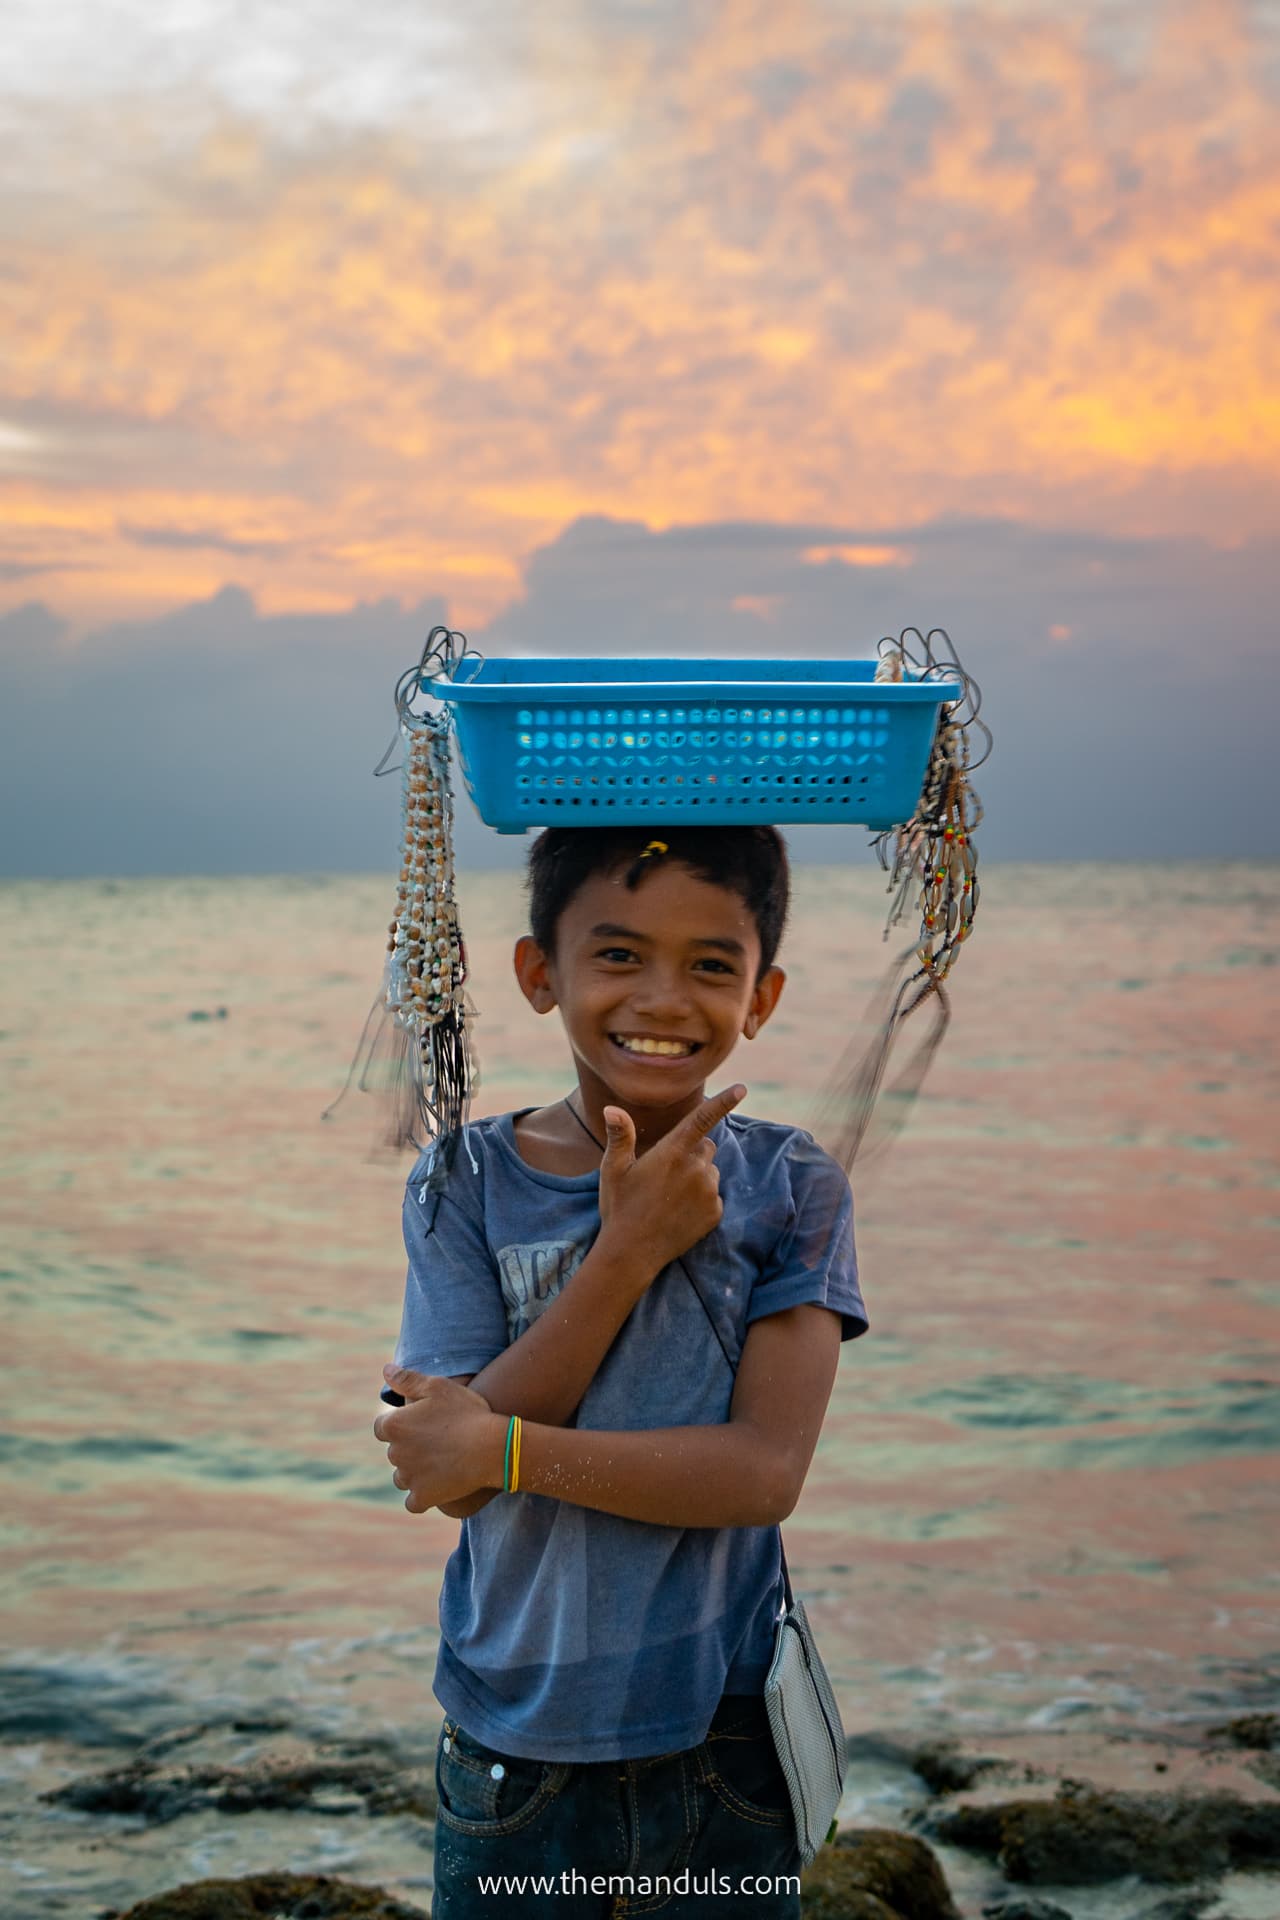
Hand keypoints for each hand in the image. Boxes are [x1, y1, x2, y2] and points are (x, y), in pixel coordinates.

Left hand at [374, 1365, 504, 1513]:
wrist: (491, 1447)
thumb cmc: (466, 1412)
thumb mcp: (438, 1386)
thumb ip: (407, 1379)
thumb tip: (386, 1370)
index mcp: (394, 1425)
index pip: (382, 1428)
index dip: (401, 1425)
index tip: (421, 1425)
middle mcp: (395, 1453)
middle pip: (395, 1452)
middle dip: (410, 1448)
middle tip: (438, 1441)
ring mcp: (408, 1478)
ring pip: (403, 1477)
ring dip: (415, 1472)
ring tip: (441, 1462)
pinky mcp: (422, 1498)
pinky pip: (414, 1502)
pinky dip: (423, 1496)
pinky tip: (438, 1486)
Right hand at [597, 1083, 745, 1272]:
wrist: (631, 1253)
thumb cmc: (619, 1206)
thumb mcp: (614, 1169)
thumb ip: (620, 1136)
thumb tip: (612, 1108)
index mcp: (672, 1152)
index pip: (702, 1119)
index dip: (723, 1102)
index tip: (742, 1088)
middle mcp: (696, 1168)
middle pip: (706, 1146)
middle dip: (692, 1153)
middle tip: (666, 1174)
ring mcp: (708, 1192)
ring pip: (710, 1172)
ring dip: (697, 1178)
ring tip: (670, 1197)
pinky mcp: (715, 1213)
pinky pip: (714, 1197)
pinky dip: (702, 1201)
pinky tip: (679, 1213)